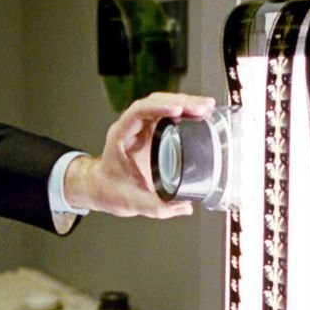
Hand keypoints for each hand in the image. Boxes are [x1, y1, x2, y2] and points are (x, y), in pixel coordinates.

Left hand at [64, 92, 215, 217]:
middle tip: (202, 108)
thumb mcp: (132, 202)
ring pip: (162, 104)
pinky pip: (167, 113)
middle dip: (180, 101)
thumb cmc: (111, 190)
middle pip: (154, 102)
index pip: (138, 112)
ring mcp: (141, 127)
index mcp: (121, 136)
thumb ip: (156, 207)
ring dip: (185, 102)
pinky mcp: (152, 130)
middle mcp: (131, 127)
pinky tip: (200, 112)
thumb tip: (183, 206)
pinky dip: (184, 110)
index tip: (177, 110)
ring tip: (207, 107)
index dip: (158, 107)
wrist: (103, 189)